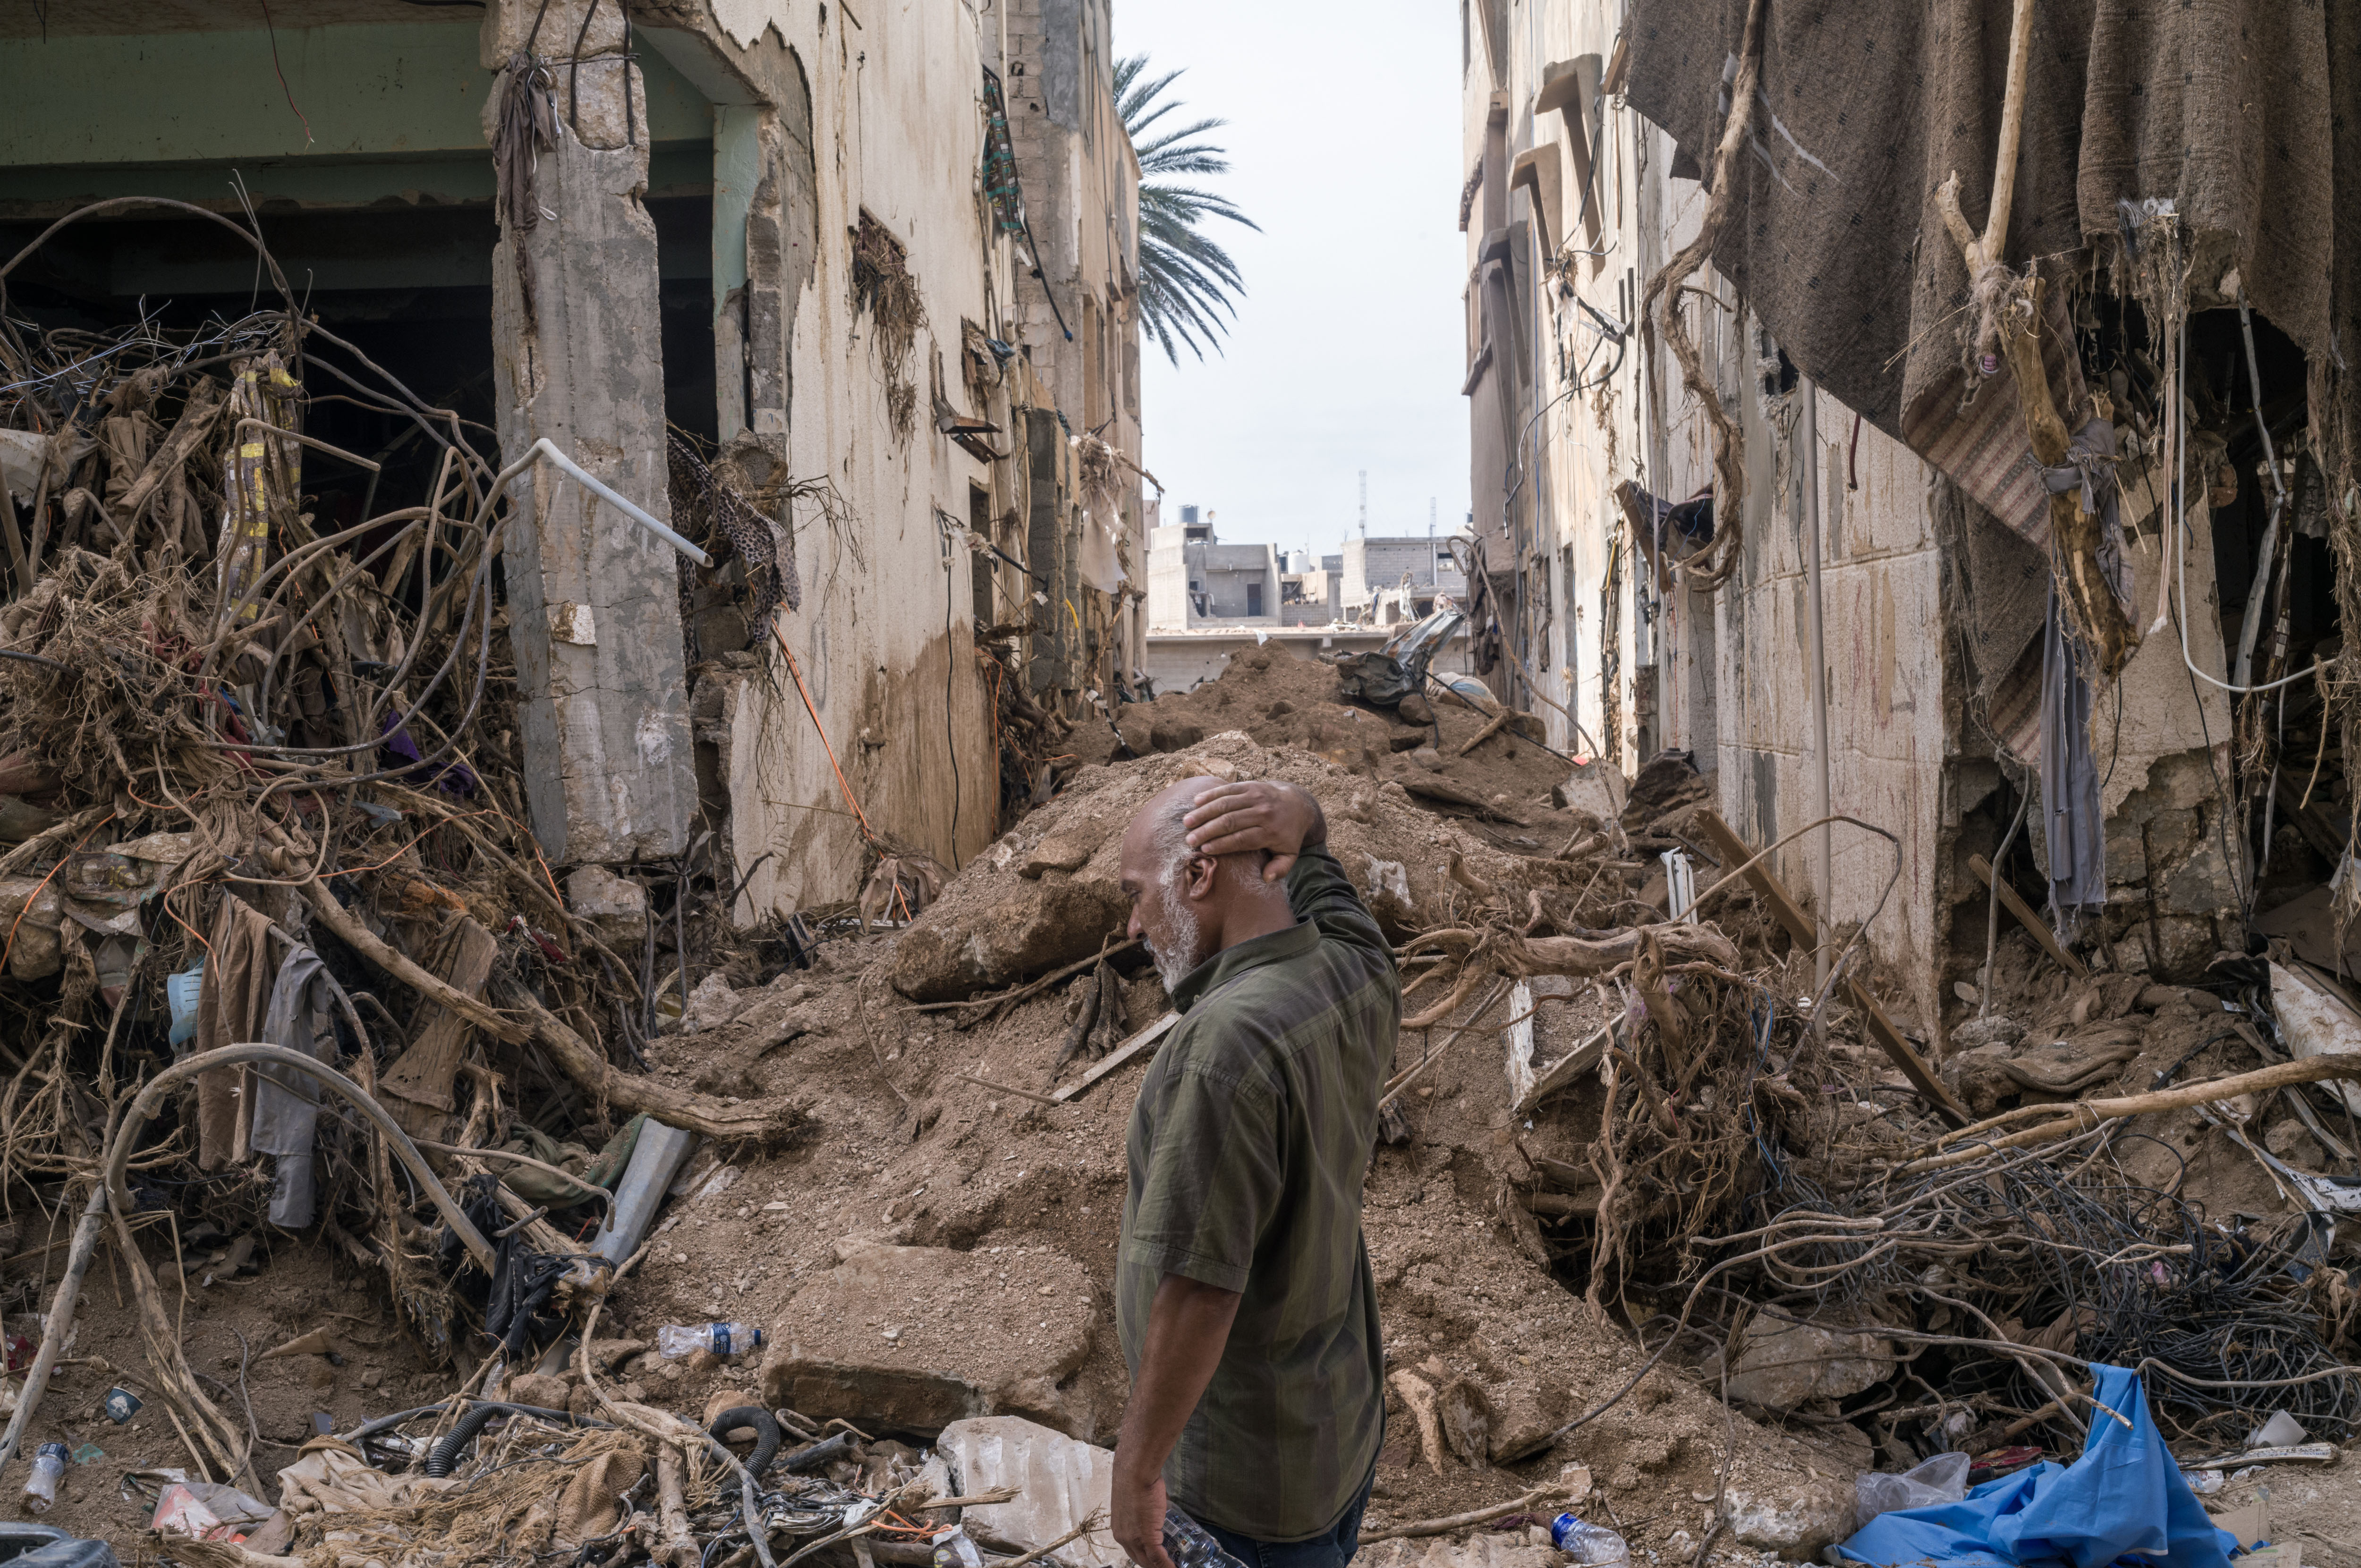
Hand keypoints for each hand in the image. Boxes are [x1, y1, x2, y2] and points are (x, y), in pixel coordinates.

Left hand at [1110, 1459, 1173, 1567]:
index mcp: (1120, 1530)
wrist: (1135, 1474)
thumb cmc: (1136, 1481)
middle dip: (1153, 1566)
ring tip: (1172, 1567)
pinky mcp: (1146, 1536)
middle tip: (1166, 1565)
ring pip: (1148, 1561)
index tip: (1156, 1561)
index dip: (1145, 1559)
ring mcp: (1134, 1539)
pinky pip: (1157, 1558)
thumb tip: (1155, 1511)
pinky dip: (1167, 1566)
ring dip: (1160, 1567)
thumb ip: (1144, 1512)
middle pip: (1140, 1560)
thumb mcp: (1136, 1502)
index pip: (1133, 1552)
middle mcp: (1123, 1538)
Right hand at [1182, 781, 1324, 880]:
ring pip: (1226, 804)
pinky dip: (1211, 795)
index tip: (1204, 849)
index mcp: (1271, 832)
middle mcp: (1264, 812)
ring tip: (1187, 822)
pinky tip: (1196, 802)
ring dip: (1204, 813)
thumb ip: (1280, 869)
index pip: (1242, 839)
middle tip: (1189, 839)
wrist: (1297, 805)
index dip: (1222, 844)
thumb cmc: (1288, 835)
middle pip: (1231, 821)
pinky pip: (1228, 788)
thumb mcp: (1289, 855)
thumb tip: (1266, 878)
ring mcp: (1257, 796)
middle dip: (1208, 831)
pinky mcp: (1251, 785)